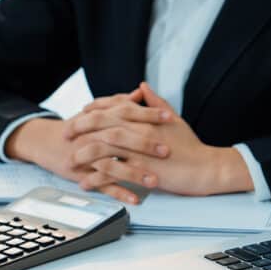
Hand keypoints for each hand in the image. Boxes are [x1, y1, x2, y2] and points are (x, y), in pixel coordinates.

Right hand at [4, 92, 170, 203]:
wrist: (48, 142)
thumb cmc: (78, 128)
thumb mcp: (97, 113)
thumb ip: (119, 103)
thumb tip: (140, 93)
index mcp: (101, 119)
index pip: (127, 113)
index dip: (148, 114)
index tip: (170, 117)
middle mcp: (94, 136)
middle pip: (121, 138)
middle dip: (145, 144)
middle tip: (167, 151)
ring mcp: (89, 157)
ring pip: (112, 165)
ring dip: (134, 174)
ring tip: (155, 181)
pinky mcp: (84, 175)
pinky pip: (103, 185)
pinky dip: (119, 193)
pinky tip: (135, 199)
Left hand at [68, 83, 253, 197]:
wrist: (205, 167)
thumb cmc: (189, 145)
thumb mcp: (172, 118)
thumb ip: (154, 102)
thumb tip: (142, 86)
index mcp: (144, 117)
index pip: (113, 106)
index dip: (94, 108)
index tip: (81, 112)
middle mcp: (138, 130)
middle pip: (101, 124)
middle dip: (79, 128)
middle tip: (65, 134)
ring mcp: (138, 150)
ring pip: (102, 147)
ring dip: (83, 154)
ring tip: (71, 162)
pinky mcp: (140, 170)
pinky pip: (112, 173)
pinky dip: (96, 179)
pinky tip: (86, 183)